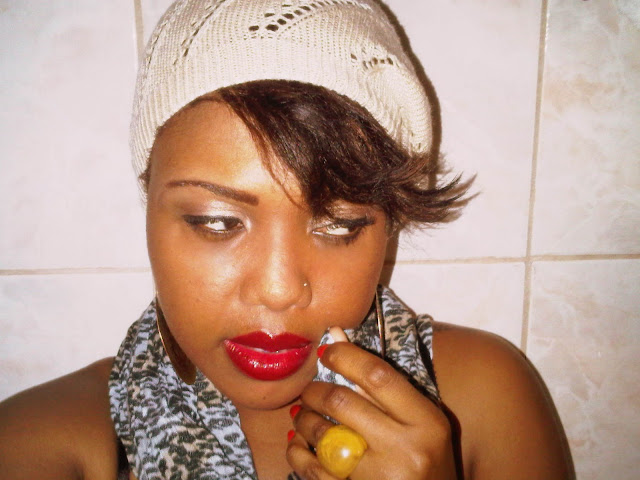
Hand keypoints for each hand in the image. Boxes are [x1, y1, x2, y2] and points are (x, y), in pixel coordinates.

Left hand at [286, 340, 457, 479]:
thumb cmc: (425, 458)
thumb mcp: (419, 420)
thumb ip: (381, 384)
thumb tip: (334, 335)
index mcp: (426, 421)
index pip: (377, 375)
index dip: (345, 356)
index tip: (326, 352)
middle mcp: (405, 448)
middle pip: (342, 403)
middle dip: (315, 391)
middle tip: (309, 390)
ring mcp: (380, 476)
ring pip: (323, 437)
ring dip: (304, 420)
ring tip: (303, 415)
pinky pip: (313, 470)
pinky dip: (298, 452)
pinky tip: (297, 443)